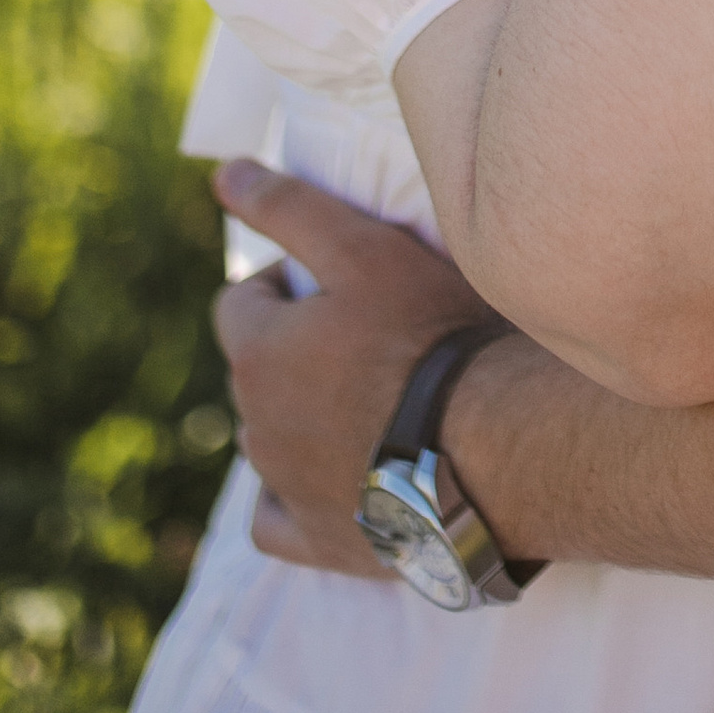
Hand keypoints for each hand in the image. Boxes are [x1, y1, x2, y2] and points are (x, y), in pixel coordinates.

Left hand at [210, 160, 497, 575]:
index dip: (287, 286)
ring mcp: (284, 488)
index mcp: (258, 353)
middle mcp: (255, 425)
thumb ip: (290, 208)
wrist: (489, 449)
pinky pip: (276, 521)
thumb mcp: (364, 249)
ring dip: (302, 417)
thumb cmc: (430, 338)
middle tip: (371, 340)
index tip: (342, 287)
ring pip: (270, 441)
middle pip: (258, 373)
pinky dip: (292, 498)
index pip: (242, 303)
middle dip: (296, 352)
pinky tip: (331, 479)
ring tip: (375, 402)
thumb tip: (224, 172)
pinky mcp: (319, 541)